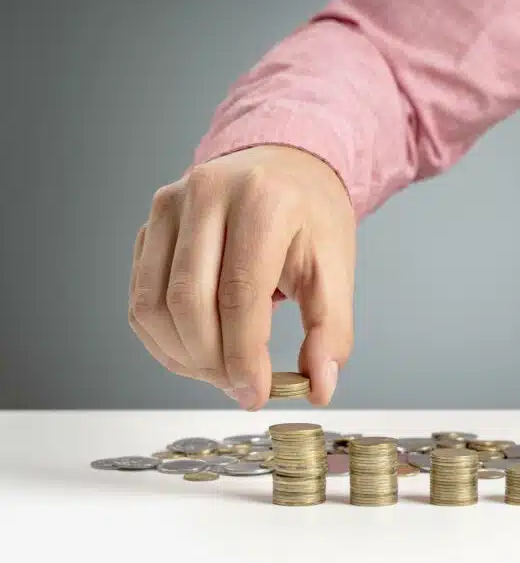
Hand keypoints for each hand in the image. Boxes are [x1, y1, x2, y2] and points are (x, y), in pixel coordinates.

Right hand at [128, 145, 355, 409]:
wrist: (285, 168)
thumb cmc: (310, 217)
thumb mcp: (336, 268)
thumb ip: (332, 329)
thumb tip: (319, 386)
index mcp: (262, 201)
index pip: (239, 293)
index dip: (245, 356)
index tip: (257, 393)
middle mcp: (207, 194)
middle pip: (189, 303)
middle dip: (213, 362)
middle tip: (243, 387)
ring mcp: (169, 207)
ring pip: (153, 305)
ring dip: (183, 357)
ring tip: (222, 371)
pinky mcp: (149, 225)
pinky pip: (140, 298)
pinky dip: (163, 340)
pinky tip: (198, 352)